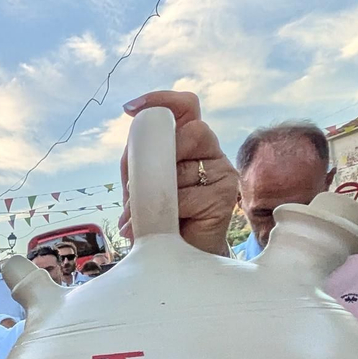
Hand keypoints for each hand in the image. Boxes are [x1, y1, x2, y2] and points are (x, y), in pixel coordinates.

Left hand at [117, 90, 237, 256]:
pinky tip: (169, 225)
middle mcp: (210, 151)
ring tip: (145, 216)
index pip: (184, 106)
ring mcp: (222, 171)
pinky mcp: (226, 195)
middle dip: (154, 159)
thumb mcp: (142, 183)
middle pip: (188, 131)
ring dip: (154, 193)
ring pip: (181, 166)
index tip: (130, 109)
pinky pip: (187, 195)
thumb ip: (138, 158)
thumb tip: (133, 134)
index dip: (160, 100)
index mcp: (189, 141)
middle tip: (135, 188)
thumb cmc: (161, 218)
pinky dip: (169, 211)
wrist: (181, 258)